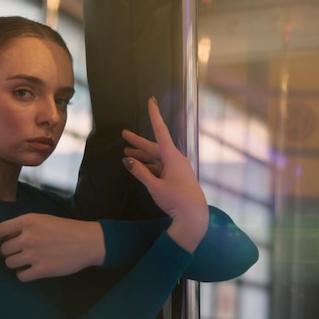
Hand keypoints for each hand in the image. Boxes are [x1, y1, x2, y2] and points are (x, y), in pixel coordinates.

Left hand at [0, 213, 104, 281]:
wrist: (87, 242)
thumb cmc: (65, 229)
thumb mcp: (43, 219)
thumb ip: (24, 226)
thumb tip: (4, 238)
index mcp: (28, 221)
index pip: (0, 230)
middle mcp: (28, 237)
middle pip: (3, 249)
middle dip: (7, 252)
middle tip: (16, 253)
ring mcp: (34, 254)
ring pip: (9, 263)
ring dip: (14, 263)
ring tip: (24, 262)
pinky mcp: (42, 270)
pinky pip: (20, 276)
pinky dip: (23, 275)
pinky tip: (30, 271)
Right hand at [122, 97, 207, 251]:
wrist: (194, 217)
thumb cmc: (176, 200)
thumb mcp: (155, 186)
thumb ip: (140, 172)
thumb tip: (127, 160)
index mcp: (172, 157)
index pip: (161, 131)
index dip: (154, 115)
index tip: (151, 100)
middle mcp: (176, 159)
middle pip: (155, 146)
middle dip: (138, 142)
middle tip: (124, 134)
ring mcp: (177, 169)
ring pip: (156, 157)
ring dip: (142, 156)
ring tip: (126, 153)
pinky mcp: (177, 177)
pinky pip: (160, 167)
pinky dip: (149, 166)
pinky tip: (139, 168)